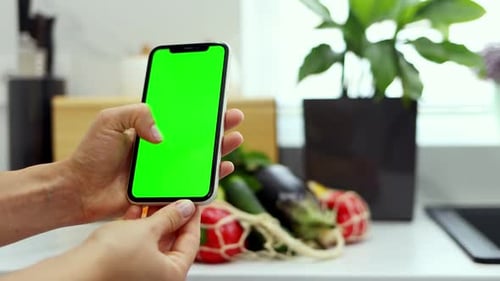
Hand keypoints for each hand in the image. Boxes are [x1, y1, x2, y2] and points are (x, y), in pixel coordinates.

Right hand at [4, 200, 199, 280]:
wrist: (75, 272)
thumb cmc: (111, 259)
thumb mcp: (147, 230)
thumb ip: (170, 217)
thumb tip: (186, 208)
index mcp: (173, 275)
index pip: (191, 242)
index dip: (192, 219)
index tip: (192, 202)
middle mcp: (158, 278)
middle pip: (173, 243)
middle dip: (171, 218)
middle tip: (173, 197)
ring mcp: (140, 275)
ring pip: (153, 243)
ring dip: (153, 221)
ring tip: (154, 199)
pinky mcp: (123, 270)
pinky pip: (137, 246)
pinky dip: (138, 229)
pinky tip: (134, 211)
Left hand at [66, 104, 243, 221]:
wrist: (79, 190)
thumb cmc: (90, 155)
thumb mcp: (110, 121)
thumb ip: (137, 115)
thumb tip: (162, 135)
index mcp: (149, 130)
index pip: (181, 118)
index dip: (200, 111)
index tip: (216, 101)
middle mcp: (161, 149)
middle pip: (196, 136)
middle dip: (218, 127)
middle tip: (234, 117)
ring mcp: (164, 170)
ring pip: (199, 158)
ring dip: (219, 149)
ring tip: (235, 139)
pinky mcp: (164, 189)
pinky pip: (192, 182)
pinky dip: (210, 176)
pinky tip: (223, 168)